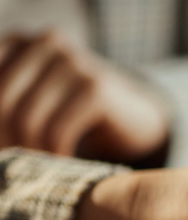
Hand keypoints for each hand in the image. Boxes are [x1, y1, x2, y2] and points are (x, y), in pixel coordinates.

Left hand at [0, 29, 168, 162]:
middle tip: (19, 169)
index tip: (5, 150)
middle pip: (3, 102)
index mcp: (19, 41)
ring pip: (27, 119)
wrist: (135, 118)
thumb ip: (8, 105)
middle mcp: (44, 42)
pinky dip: (57, 156)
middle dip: (8, 142)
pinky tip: (65, 164)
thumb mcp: (33, 100)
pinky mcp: (95, 88)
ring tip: (42, 171)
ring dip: (32, 155)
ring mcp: (73, 61)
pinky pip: (58, 132)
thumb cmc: (76, 114)